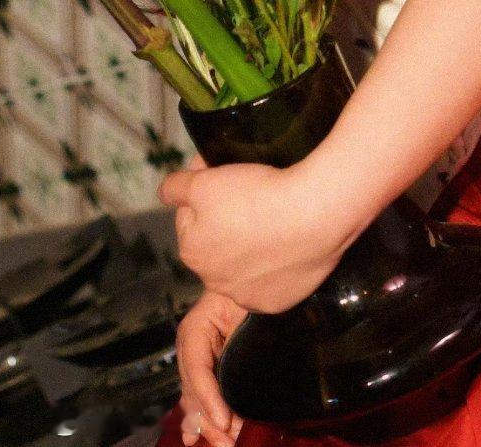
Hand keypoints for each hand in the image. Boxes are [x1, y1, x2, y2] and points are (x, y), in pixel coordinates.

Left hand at [158, 150, 356, 312]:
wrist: (314, 215)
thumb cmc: (256, 196)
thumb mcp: (204, 181)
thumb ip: (175, 187)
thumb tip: (166, 192)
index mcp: (192, 251)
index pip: (189, 216)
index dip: (205, 193)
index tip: (225, 179)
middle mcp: (214, 281)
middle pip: (215, 241)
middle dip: (225, 221)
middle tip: (249, 197)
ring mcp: (247, 295)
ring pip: (242, 262)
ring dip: (249, 243)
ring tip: (269, 218)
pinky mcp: (277, 302)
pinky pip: (270, 279)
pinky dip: (274, 262)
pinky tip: (284, 242)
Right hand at [176, 290, 246, 446]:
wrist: (258, 279)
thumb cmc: (252, 293)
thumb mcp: (245, 311)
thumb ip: (241, 344)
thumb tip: (240, 387)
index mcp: (197, 327)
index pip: (196, 367)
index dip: (208, 397)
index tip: (225, 421)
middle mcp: (191, 344)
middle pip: (192, 388)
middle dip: (209, 420)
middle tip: (228, 442)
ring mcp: (196, 357)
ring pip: (193, 396)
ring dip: (207, 423)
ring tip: (222, 443)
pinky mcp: (208, 366)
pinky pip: (198, 395)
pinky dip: (198, 417)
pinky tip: (191, 437)